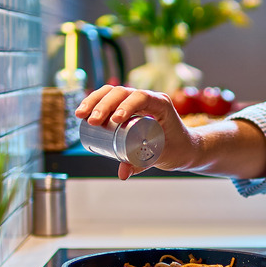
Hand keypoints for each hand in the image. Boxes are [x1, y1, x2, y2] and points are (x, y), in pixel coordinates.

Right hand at [74, 86, 193, 178]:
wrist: (184, 147)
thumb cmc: (177, 150)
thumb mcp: (161, 157)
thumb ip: (142, 164)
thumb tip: (122, 174)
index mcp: (161, 105)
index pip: (142, 97)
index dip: (127, 105)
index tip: (115, 120)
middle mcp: (149, 98)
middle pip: (123, 92)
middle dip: (104, 104)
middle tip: (92, 122)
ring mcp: (138, 101)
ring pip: (113, 92)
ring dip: (95, 100)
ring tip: (81, 116)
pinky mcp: (129, 106)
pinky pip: (111, 98)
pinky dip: (96, 102)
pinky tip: (83, 111)